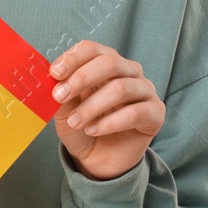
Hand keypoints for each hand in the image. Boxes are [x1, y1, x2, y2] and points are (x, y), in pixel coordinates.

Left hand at [49, 40, 164, 180]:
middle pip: (110, 62)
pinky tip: (93, 130)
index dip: (73, 58)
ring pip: (121, 88)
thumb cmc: (82, 126)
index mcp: (104, 63)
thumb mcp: (64, 110)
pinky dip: (110, 123)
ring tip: (75, 122)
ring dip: (92, 106)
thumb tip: (53, 78)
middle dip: (81, 78)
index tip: (54, 73)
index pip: (92, 49)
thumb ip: (62, 92)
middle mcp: (128, 71)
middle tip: (60, 96)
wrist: (98, 159)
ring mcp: (145, 90)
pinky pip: (135, 113)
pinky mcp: (155, 112)